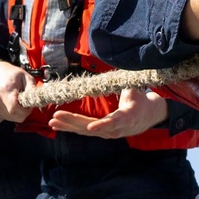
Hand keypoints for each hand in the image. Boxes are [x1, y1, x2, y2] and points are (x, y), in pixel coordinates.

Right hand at [0, 61, 30, 123]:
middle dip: (24, 113)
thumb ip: (31, 88)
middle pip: (14, 116)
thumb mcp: (25, 76)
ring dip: (19, 113)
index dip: (25, 110)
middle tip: (26, 104)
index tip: (30, 105)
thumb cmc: (13, 74)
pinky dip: (13, 113)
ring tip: (19, 102)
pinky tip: (13, 104)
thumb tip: (37, 100)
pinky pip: (8, 117)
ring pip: (12, 118)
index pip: (14, 108)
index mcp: (5, 90)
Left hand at [50, 89, 168, 137]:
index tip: (91, 126)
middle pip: (92, 127)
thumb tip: (119, 64)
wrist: (146, 117)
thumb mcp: (135, 90)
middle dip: (74, 122)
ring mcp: (106, 133)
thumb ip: (125, 81)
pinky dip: (69, 127)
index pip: (114, 122)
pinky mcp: (100, 133)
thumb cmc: (139, 101)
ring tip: (52, 121)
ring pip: (85, 130)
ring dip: (68, 125)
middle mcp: (115, 129)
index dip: (103, 125)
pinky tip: (56, 124)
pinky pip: (83, 130)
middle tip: (57, 116)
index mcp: (127, 117)